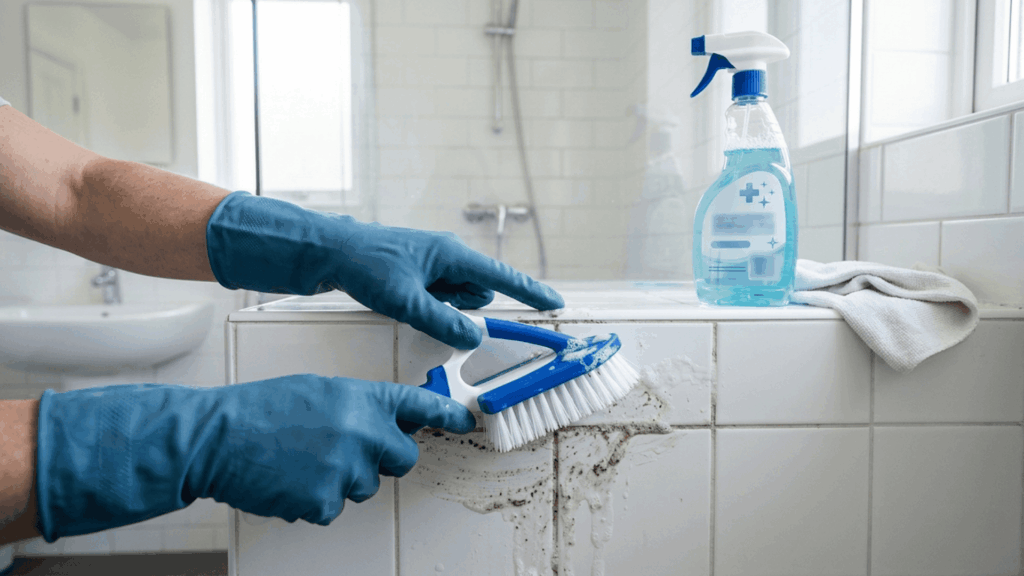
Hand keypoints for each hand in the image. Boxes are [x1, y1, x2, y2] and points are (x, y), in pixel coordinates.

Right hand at [35, 376, 474, 541]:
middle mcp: (362, 432)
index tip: (465, 420)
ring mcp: (346, 469)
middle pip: (403, 459)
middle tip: (349, 451)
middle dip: (385, 459)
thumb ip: (357, 406)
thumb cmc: (261, 409)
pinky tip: (290, 479)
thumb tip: (379, 423)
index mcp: (361, 399)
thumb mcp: (318, 390)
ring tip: (303, 460)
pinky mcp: (325, 501)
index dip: (447, 416)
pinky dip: (315, 499)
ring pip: (365, 486)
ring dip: (342, 479)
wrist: (216, 437)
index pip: (419, 406)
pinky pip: (334, 507)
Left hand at [205, 192, 563, 348]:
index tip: (555, 303)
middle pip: (476, 292)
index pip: (502, 277)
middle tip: (428, 310)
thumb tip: (473, 337)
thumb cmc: (367, 266)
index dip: (530, 292)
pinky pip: (438, 297)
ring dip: (443, 310)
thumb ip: (443, 321)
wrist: (328, 251)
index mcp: (452, 254)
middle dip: (463, 309)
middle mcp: (448, 256)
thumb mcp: (405, 301)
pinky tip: (401, 301)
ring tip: (406, 302)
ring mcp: (433, 265)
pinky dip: (429, 307)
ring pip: (456, 298)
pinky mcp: (418, 274)